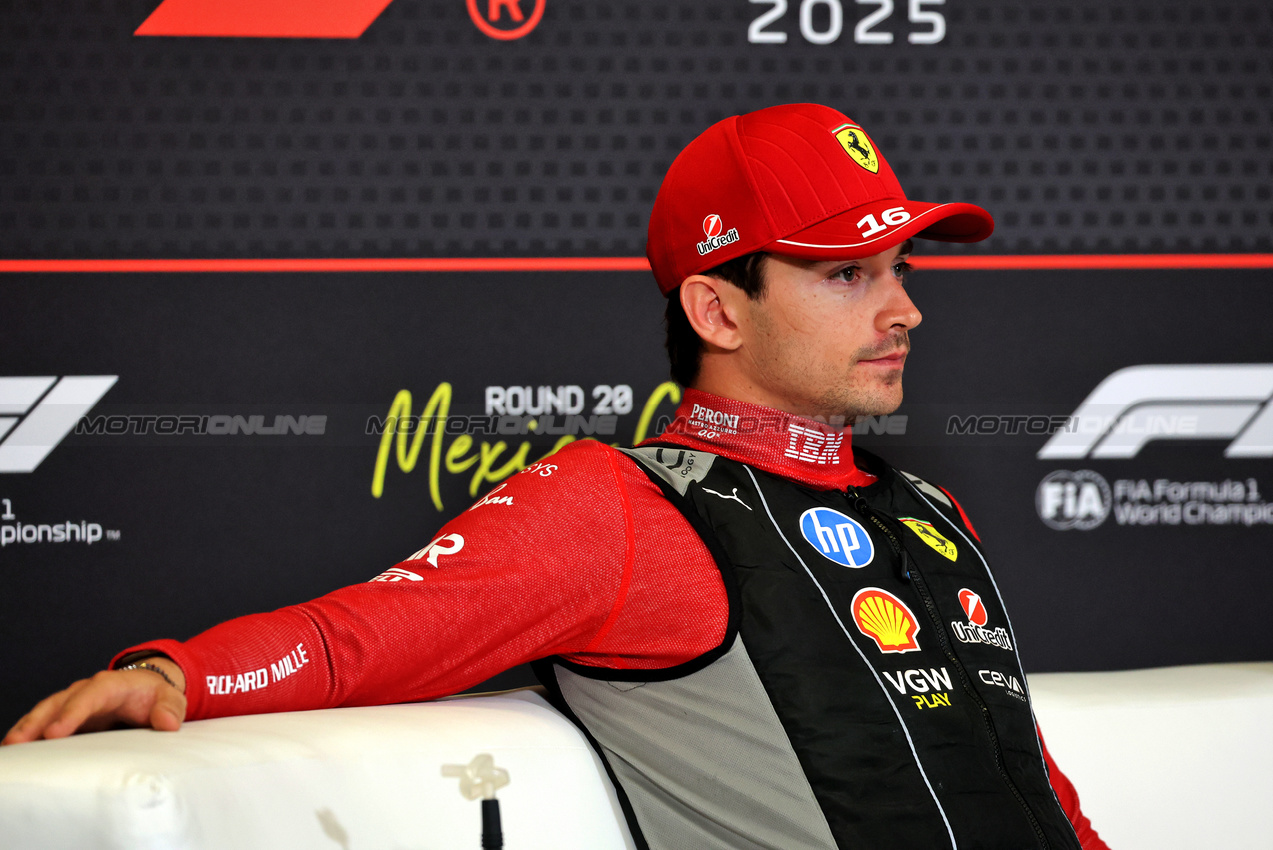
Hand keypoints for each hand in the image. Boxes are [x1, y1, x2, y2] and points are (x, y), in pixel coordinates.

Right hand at [2, 659, 187, 745]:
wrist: (148, 689)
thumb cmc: (156, 696)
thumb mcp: (170, 698)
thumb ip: (171, 708)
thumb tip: (168, 723)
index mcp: (111, 685)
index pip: (89, 696)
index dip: (71, 713)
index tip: (55, 733)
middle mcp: (86, 691)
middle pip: (58, 703)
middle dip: (37, 722)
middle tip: (18, 743)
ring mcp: (73, 703)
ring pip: (45, 712)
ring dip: (26, 729)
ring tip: (9, 749)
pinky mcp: (66, 716)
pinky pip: (43, 723)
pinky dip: (29, 735)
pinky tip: (16, 753)